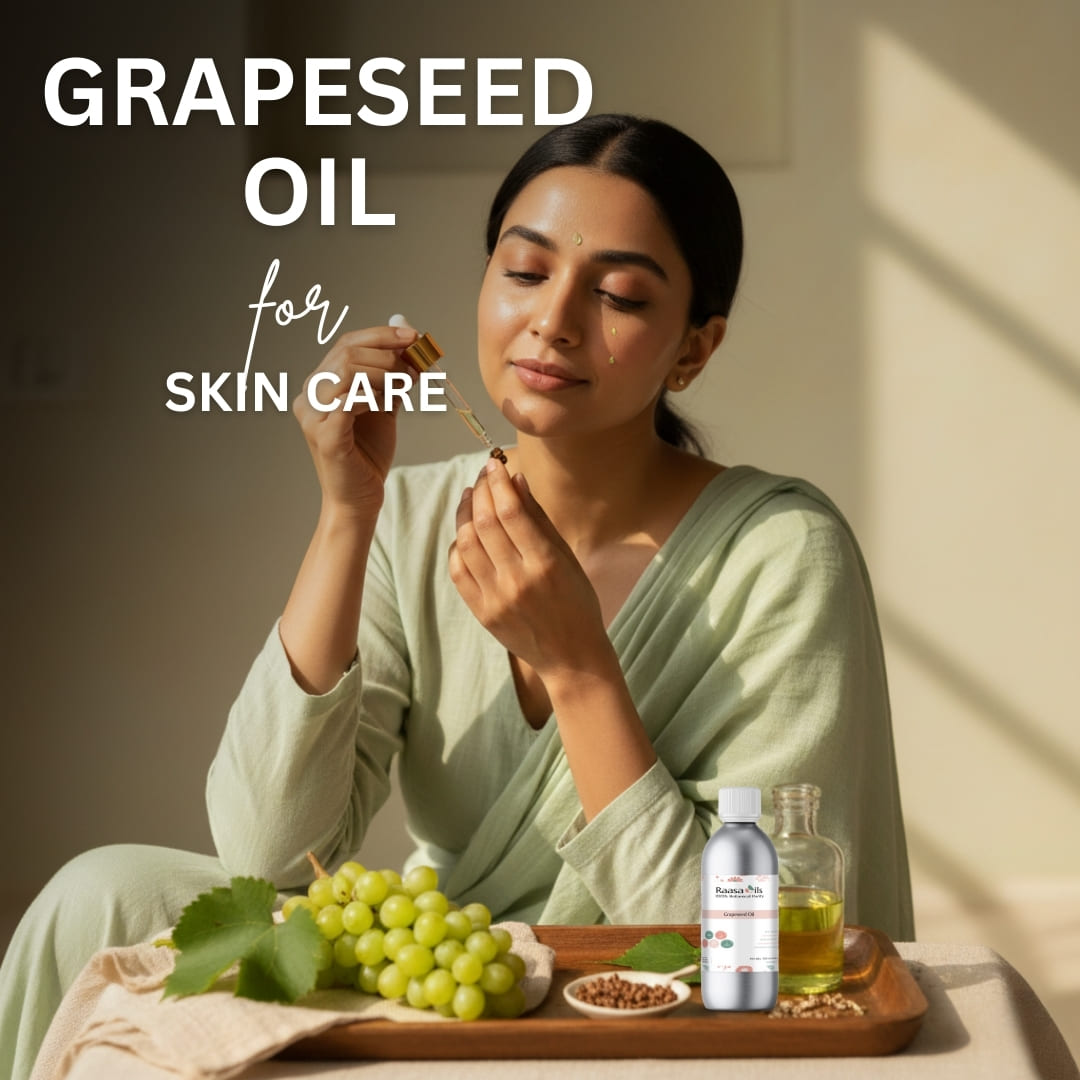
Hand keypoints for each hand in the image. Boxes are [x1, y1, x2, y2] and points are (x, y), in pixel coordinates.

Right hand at [292, 325, 417, 512]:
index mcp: (319, 385)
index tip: (414, 336)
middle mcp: (308, 397)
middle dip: (388, 357)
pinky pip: (349, 401)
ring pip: (346, 372)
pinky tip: (386, 404)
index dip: (382, 335)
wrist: (361, 498)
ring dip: (384, 374)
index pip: (346, 343)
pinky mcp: (324, 436)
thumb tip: (407, 333)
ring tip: (405, 387)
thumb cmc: (369, 453)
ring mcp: (312, 416)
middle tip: (415, 371)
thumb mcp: (384, 405)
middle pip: (347, 353)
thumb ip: (392, 373)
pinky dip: (373, 396)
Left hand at [448, 458, 610, 679]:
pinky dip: (458, 545)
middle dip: (482, 490)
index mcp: (544, 564)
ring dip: (465, 513)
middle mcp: (516, 580)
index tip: (495, 463)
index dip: (499, 483)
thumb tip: (517, 481)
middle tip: (484, 475)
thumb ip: (540, 519)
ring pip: (466, 544)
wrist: (571, 656)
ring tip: (472, 496)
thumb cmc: (577, 602)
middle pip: (485, 523)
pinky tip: (466, 531)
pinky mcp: (481, 612)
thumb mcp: (567, 558)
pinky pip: (458, 570)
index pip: (511, 512)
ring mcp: (494, 598)